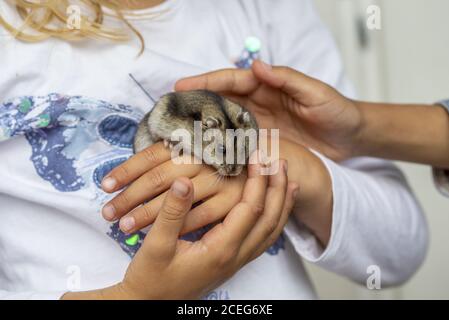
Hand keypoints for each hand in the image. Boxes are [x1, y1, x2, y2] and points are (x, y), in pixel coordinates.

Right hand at [63, 160, 297, 298]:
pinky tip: (273, 209)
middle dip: (277, 188)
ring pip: (270, 231)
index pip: (250, 208)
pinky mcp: (232, 262)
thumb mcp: (155, 245)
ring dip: (281, 204)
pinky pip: (263, 239)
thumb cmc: (151, 278)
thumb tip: (184, 180)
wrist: (151, 305)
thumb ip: (172, 212)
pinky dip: (273, 220)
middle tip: (279, 161)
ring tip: (287, 181)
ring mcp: (236, 261)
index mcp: (221, 249)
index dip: (256, 180)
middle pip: (269, 219)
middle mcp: (235, 256)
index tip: (256, 156)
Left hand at [101, 142, 246, 234]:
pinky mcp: (233, 199)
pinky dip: (177, 226)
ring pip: (176, 199)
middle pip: (159, 177)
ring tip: (125, 227)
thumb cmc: (217, 160)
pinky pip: (200, 217)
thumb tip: (136, 148)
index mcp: (192, 140)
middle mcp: (205, 156)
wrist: (260, 162)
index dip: (125, 170)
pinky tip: (157, 234)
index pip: (151, 155)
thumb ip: (171, 147)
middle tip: (108, 213)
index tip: (104, 185)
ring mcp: (220, 177)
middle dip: (130, 197)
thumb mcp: (195, 146)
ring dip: (147, 214)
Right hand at [175, 60, 361, 161]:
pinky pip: (238, 143)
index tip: (181, 86)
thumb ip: (286, 79)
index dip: (206, 82)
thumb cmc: (337, 110)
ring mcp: (259, 125)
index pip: (231, 82)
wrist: (352, 137)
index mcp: (268, 86)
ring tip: (179, 132)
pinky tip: (206, 152)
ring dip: (204, 125)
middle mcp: (259, 104)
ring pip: (225, 122)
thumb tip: (255, 66)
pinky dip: (222, 145)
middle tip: (170, 110)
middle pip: (220, 100)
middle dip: (195, 103)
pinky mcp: (264, 144)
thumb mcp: (315, 93)